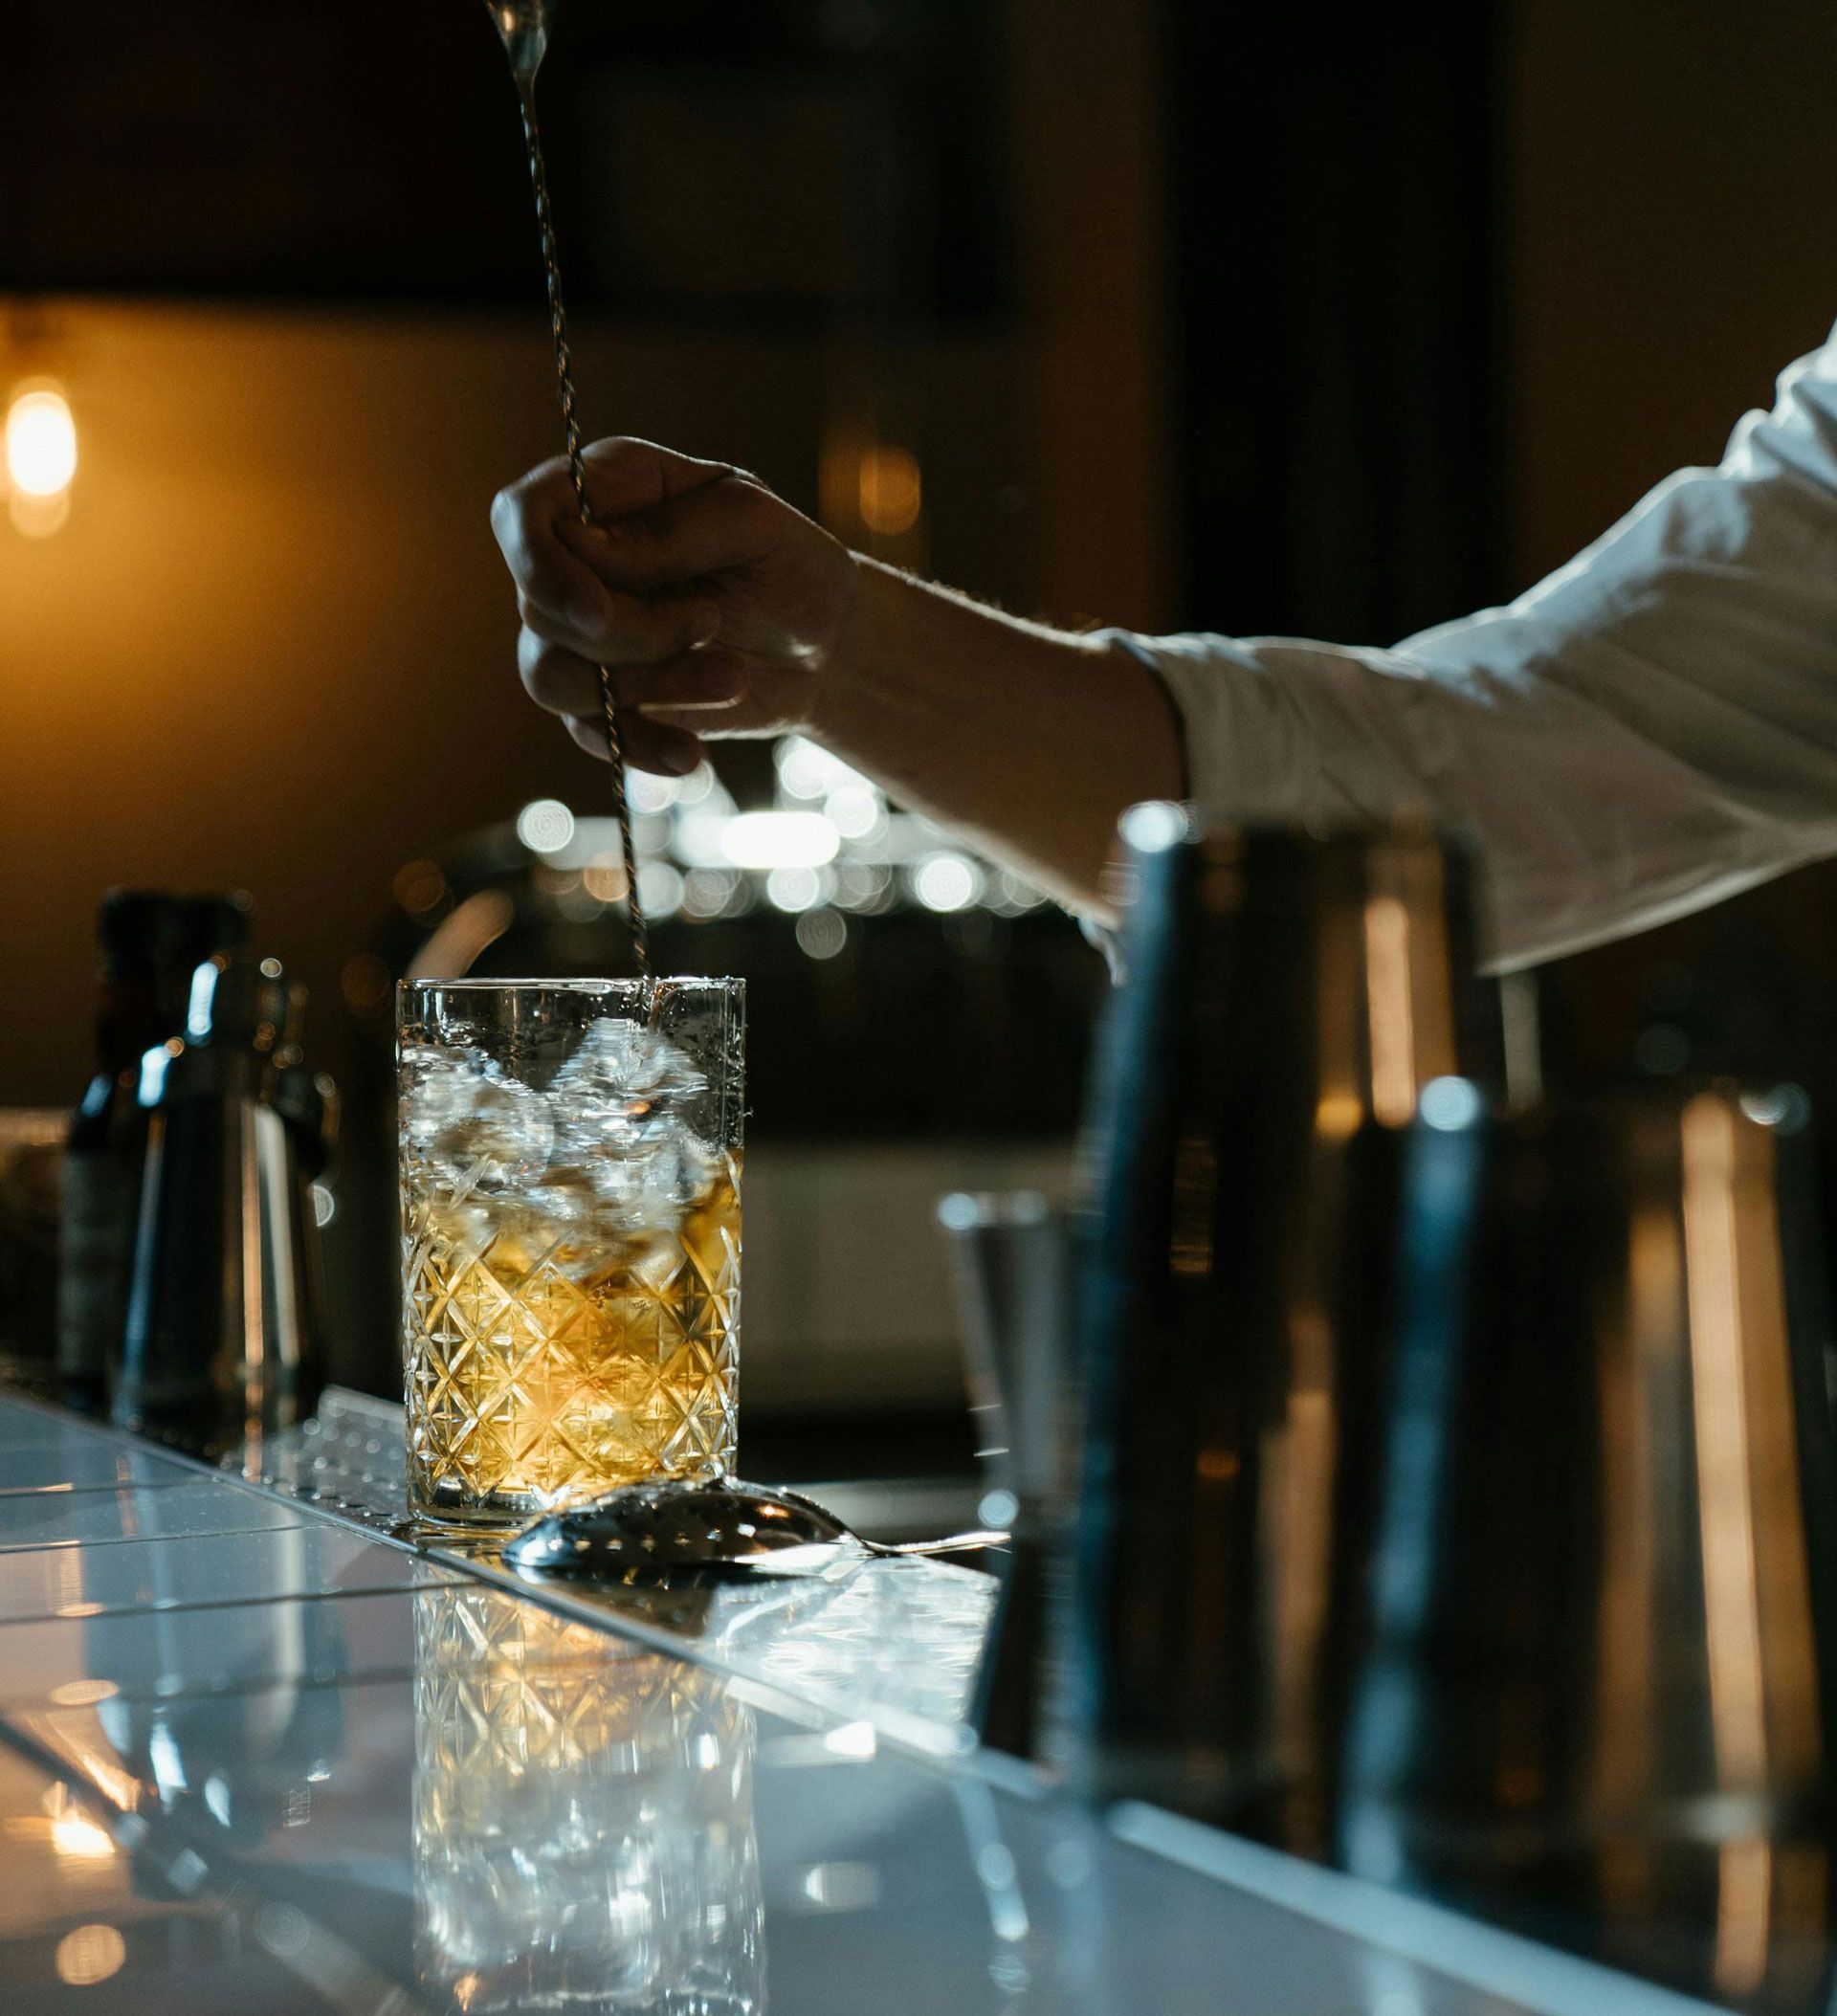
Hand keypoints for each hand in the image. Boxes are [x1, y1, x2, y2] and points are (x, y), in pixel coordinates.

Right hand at [491, 436, 860, 774]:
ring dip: (646, 688)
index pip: (522, 515)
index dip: (540, 564)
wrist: (826, 648)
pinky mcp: (604, 697)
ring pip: (552, 677)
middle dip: (633, 633)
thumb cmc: (793, 567)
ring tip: (731, 679)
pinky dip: (640, 746)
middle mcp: (579, 560)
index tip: (598, 612)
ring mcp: (583, 634)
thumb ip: (670, 532)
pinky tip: (691, 754)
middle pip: (541, 609)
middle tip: (712, 622)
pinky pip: (589, 732)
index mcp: (608, 491)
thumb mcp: (753, 527)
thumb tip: (581, 547)